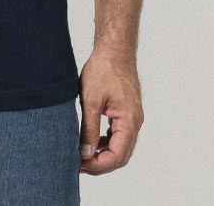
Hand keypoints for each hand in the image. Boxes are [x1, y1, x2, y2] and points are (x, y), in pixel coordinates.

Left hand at [78, 47, 143, 174]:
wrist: (114, 48)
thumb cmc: (104, 69)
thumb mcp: (91, 100)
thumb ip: (89, 128)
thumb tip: (86, 153)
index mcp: (129, 120)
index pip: (117, 156)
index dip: (98, 165)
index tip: (80, 165)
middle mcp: (135, 121)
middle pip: (121, 155)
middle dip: (100, 163)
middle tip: (79, 163)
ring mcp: (132, 116)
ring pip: (121, 146)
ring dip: (103, 154)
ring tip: (82, 154)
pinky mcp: (127, 111)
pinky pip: (119, 134)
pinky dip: (106, 141)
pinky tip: (92, 139)